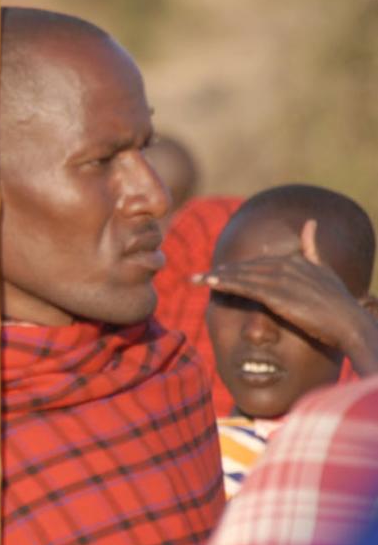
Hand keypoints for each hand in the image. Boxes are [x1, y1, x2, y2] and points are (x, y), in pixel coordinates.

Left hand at [195, 220, 377, 373]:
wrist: (348, 322)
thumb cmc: (337, 303)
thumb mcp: (324, 269)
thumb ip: (312, 248)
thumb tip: (310, 222)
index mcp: (295, 260)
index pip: (259, 262)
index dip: (238, 269)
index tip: (220, 272)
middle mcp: (286, 265)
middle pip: (245, 267)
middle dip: (221, 272)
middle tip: (199, 277)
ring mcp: (280, 279)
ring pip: (240, 276)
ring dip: (216, 277)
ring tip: (196, 280)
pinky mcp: (275, 294)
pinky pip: (243, 287)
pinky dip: (224, 284)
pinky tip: (209, 285)